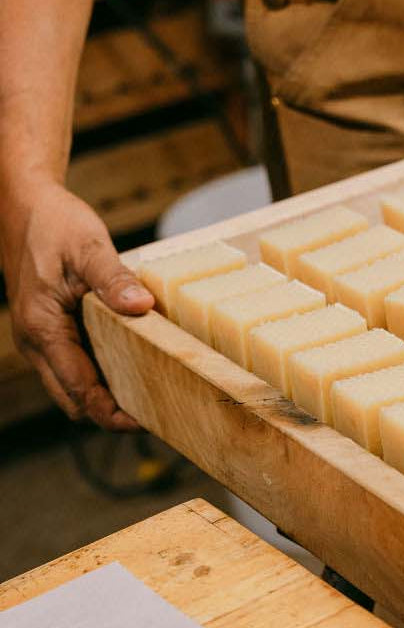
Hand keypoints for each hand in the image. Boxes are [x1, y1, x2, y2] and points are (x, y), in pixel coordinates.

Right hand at [2, 183, 153, 428]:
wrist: (23, 204)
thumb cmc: (53, 223)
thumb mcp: (88, 247)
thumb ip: (114, 279)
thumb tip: (141, 308)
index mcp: (43, 329)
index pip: (79, 390)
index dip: (110, 412)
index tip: (145, 423)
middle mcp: (36, 342)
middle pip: (73, 399)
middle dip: (110, 412)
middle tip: (156, 414)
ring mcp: (40, 337)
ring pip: (72, 384)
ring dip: (105, 394)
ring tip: (151, 393)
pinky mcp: (49, 328)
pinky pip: (74, 363)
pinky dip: (100, 372)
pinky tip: (133, 362)